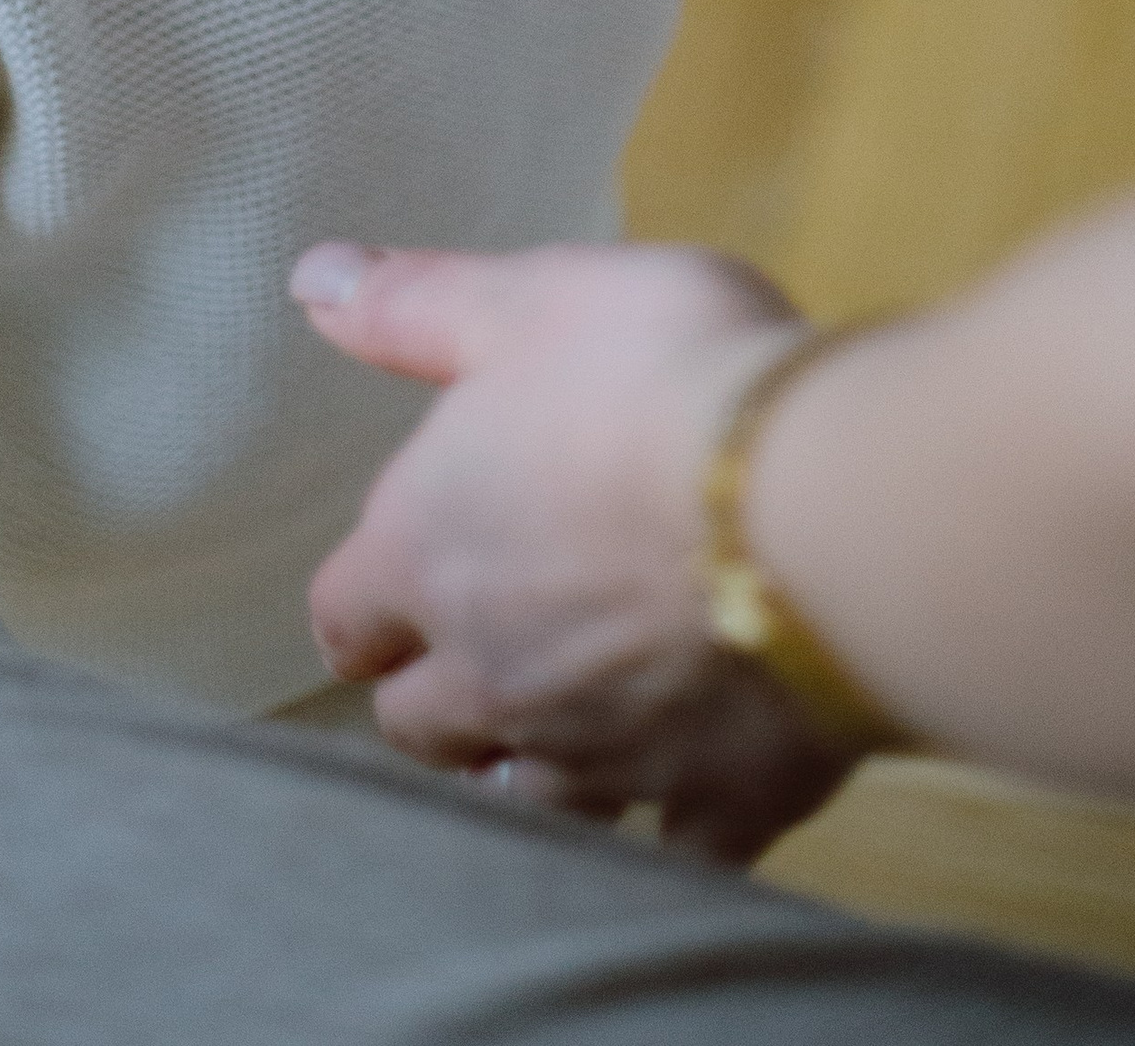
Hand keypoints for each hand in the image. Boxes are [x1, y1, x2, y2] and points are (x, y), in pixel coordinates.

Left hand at [293, 240, 863, 859]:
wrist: (823, 504)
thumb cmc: (661, 377)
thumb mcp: (531, 300)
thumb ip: (416, 304)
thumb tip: (311, 280)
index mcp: (428, 555)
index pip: (343, 615)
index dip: (368, 602)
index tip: (398, 587)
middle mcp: (492, 677)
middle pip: (418, 727)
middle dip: (439, 693)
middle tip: (489, 648)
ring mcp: (605, 757)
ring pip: (530, 804)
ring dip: (538, 768)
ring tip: (572, 730)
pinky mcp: (718, 804)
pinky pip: (679, 855)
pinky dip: (681, 830)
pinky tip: (701, 798)